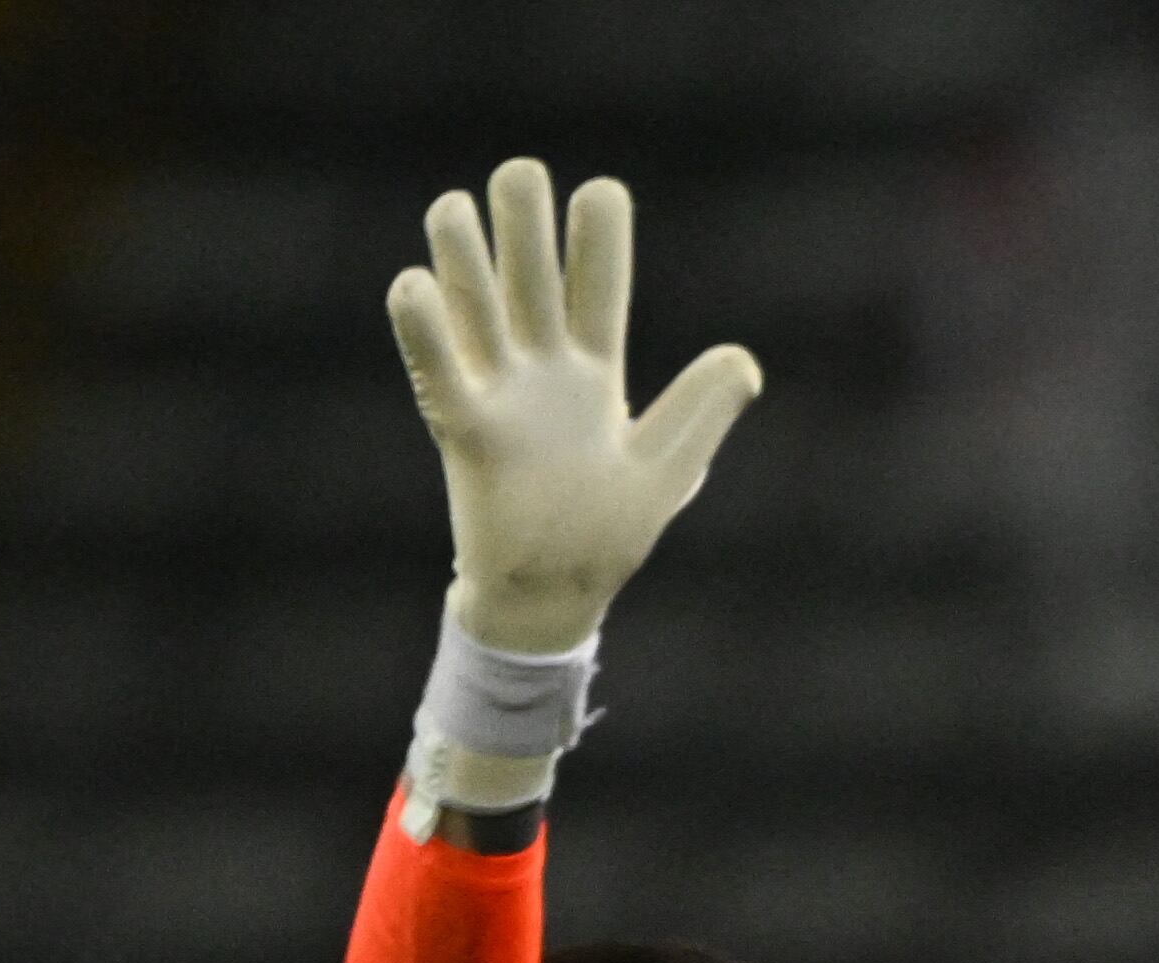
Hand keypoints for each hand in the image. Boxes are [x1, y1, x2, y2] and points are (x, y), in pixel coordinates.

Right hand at [389, 161, 763, 655]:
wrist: (558, 595)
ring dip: (462, 262)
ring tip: (452, 206)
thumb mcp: (670, 466)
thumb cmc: (612, 531)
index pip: (599, 295)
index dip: (599, 245)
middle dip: (523, 231)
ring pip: (476, 315)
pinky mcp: (466, 432)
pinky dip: (425, 332)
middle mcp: (543, 374)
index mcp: (595, 376)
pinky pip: (439, 373)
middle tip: (521, 170)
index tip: (603, 191)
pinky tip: (413, 282)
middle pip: (530, 286)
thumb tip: (745, 362)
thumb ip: (702, 410)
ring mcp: (501, 397)